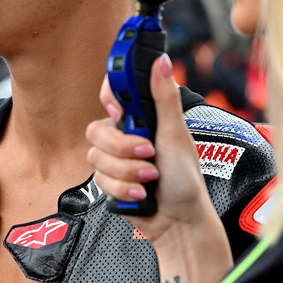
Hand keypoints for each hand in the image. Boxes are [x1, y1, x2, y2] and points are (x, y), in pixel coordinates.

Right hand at [87, 55, 232, 282]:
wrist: (179, 222)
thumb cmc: (185, 179)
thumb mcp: (176, 134)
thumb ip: (164, 97)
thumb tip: (160, 60)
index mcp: (142, 116)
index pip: (112, 92)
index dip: (110, 97)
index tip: (119, 109)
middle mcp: (126, 134)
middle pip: (97, 129)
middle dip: (123, 148)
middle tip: (148, 154)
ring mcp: (116, 159)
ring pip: (97, 157)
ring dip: (127, 172)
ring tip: (150, 179)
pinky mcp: (109, 181)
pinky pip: (99, 180)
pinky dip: (123, 189)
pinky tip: (141, 194)